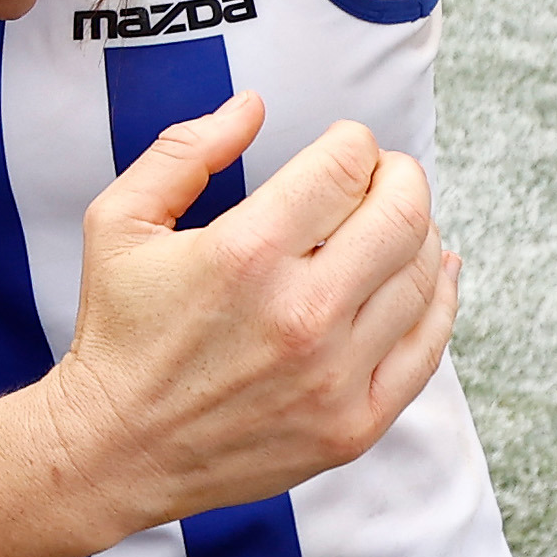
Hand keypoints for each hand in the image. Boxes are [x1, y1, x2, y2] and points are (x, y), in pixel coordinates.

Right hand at [44, 104, 456, 530]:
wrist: (114, 450)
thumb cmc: (117, 331)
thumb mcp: (119, 221)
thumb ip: (184, 151)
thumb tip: (252, 106)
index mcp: (243, 254)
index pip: (347, 165)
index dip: (351, 141)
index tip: (340, 147)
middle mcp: (299, 314)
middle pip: (402, 213)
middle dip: (399, 176)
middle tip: (381, 175)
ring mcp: (332, 376)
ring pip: (422, 274)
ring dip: (418, 231)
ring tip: (392, 223)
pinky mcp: (352, 425)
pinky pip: (428, 348)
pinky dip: (442, 298)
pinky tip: (436, 270)